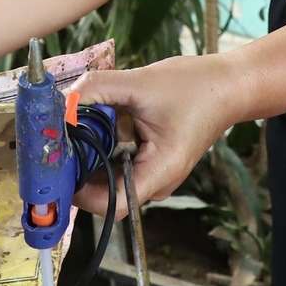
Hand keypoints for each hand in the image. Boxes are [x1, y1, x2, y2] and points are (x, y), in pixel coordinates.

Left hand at [67, 54, 247, 213]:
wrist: (229, 85)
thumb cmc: (197, 87)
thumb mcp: (142, 81)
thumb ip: (99, 88)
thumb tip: (62, 100)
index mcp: (161, 171)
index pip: (113, 204)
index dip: (81, 194)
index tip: (59, 167)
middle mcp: (158, 181)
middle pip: (106, 192)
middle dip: (79, 168)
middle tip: (57, 141)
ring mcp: (154, 173)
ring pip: (109, 175)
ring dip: (90, 154)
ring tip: (74, 127)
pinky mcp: (151, 161)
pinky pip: (118, 161)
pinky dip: (103, 145)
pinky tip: (95, 122)